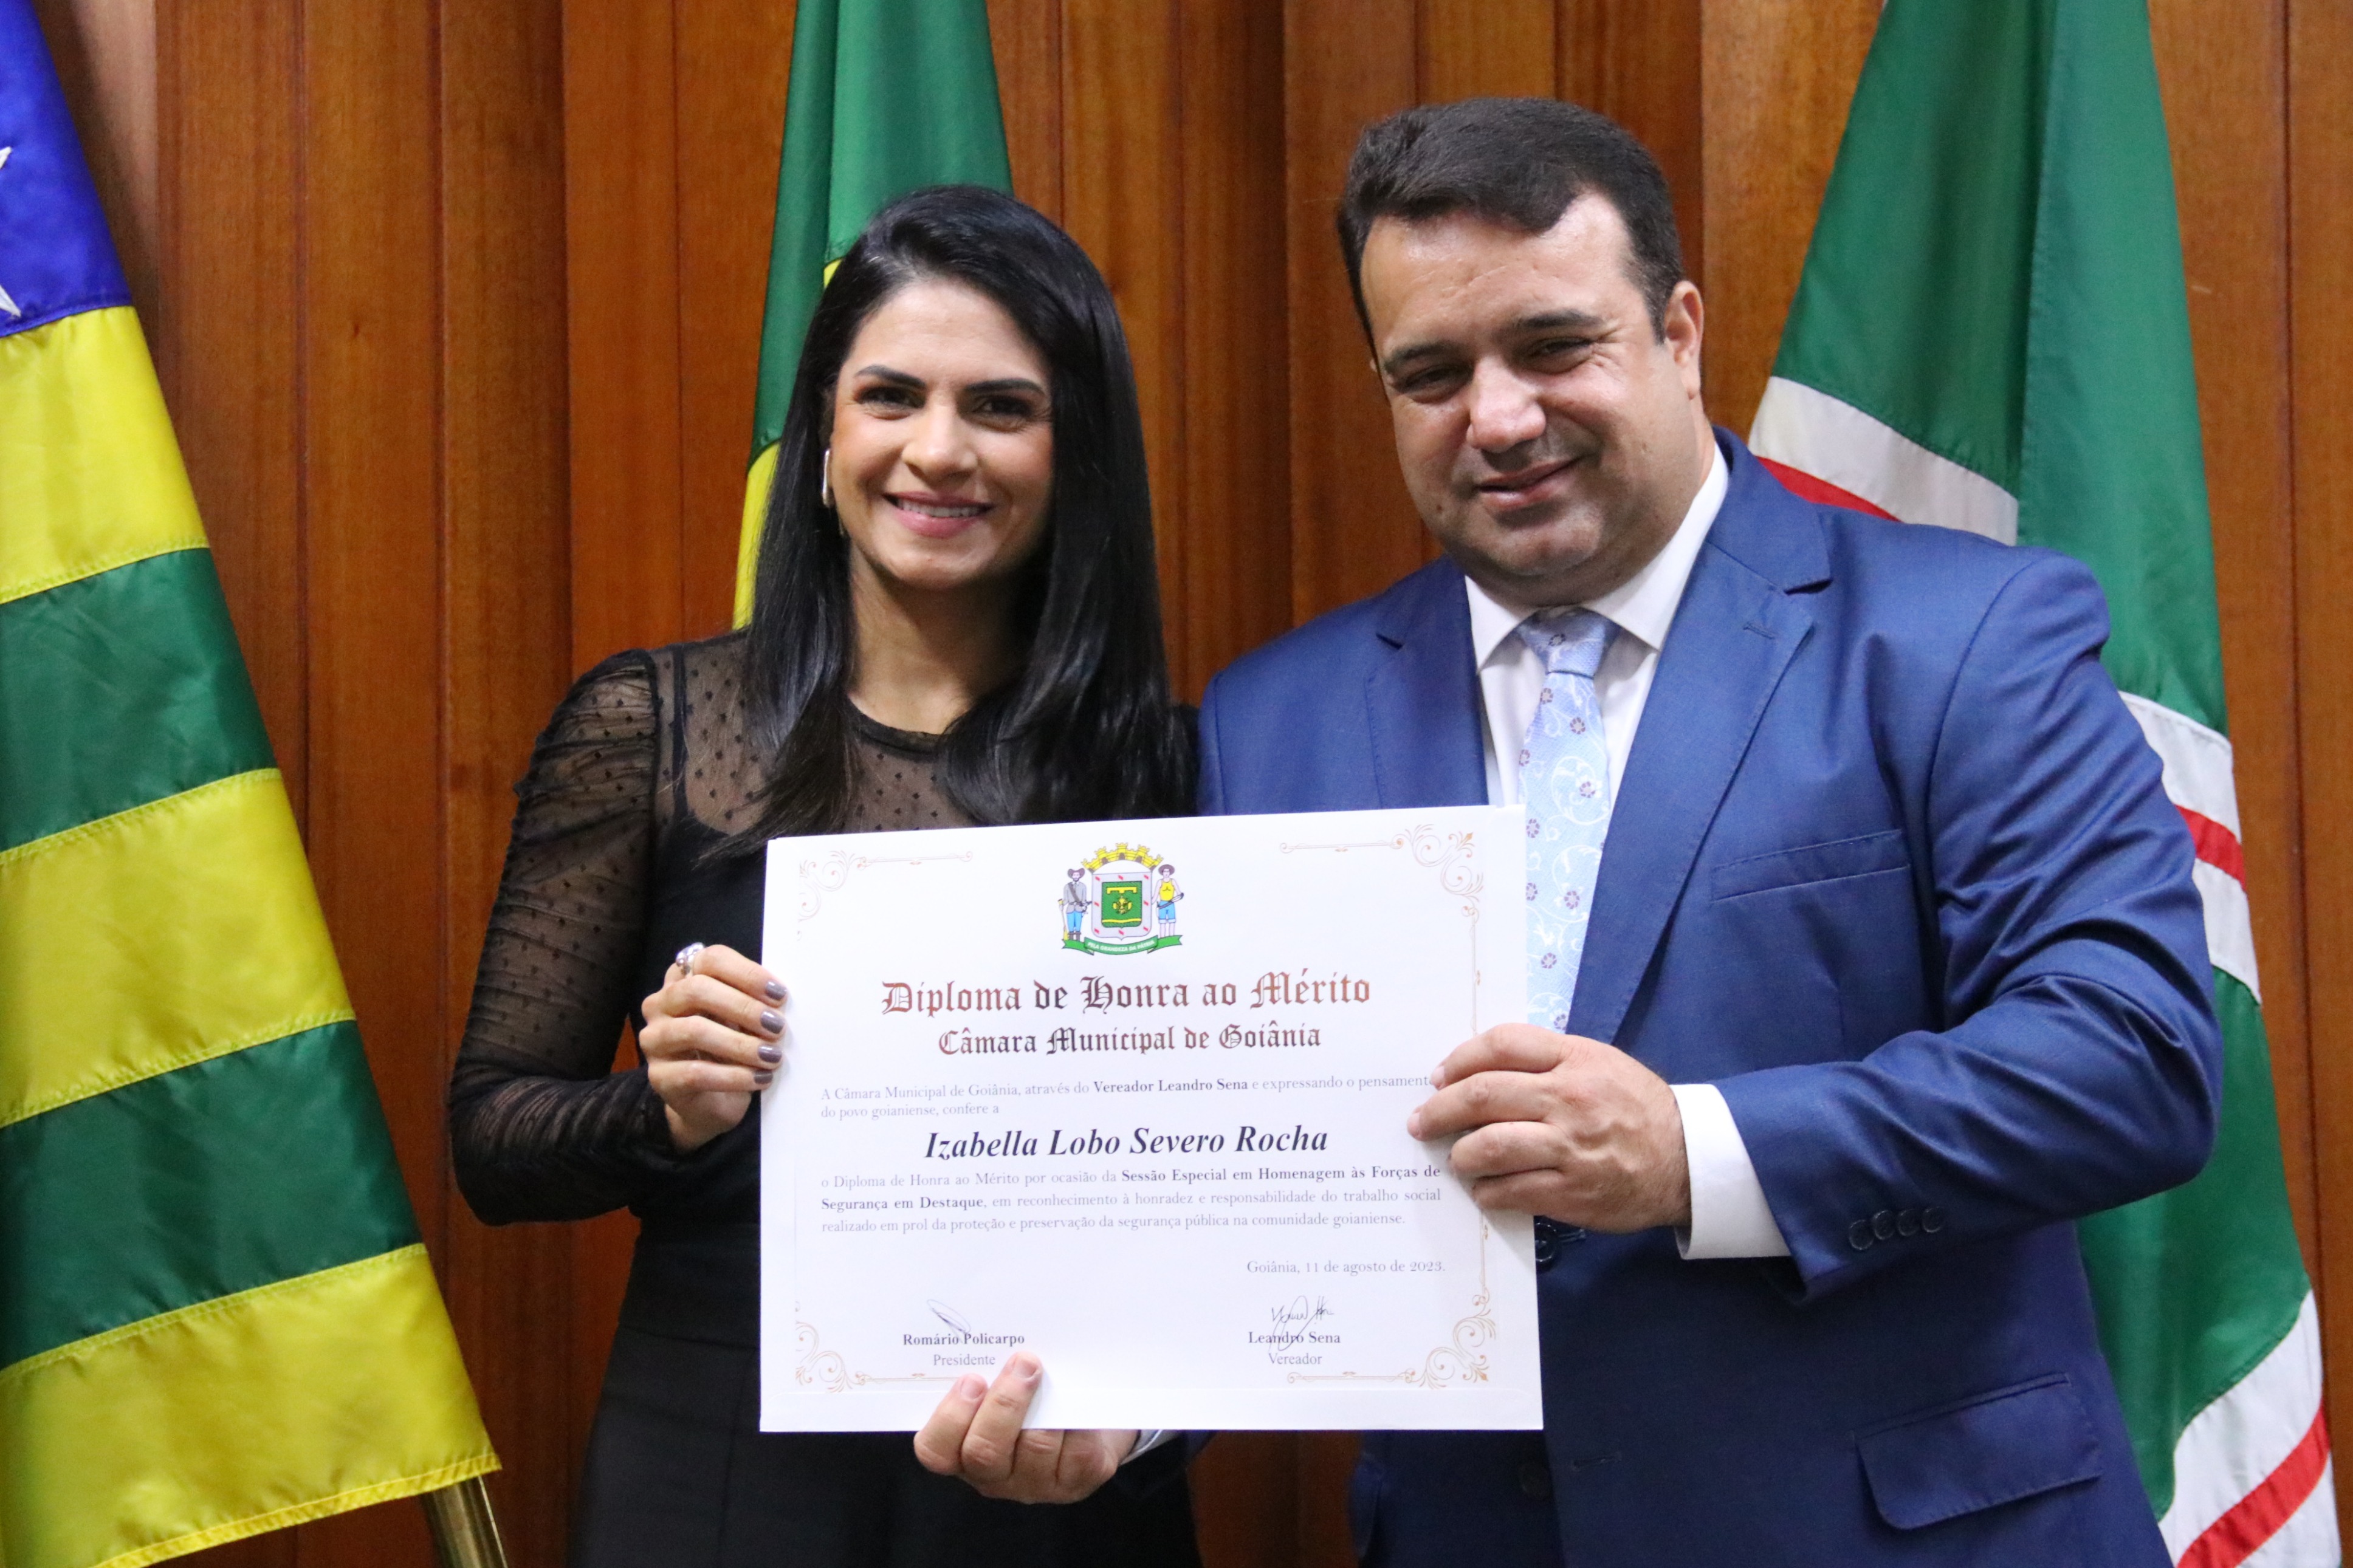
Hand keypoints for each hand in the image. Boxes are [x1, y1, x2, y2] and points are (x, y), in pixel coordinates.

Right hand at [638, 943, 785, 1150]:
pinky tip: (760, 1079)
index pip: (709, 959)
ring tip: (772, 1056)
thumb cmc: (730, 1051)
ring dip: (741, 1044)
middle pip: (697, 990)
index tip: (779, 994)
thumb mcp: (743, 1020)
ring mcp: (654, 1040)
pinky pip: (696, 1073)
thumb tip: (780, 998)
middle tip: (777, 1027)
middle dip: (743, 1007)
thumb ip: (754, 1002)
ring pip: (694, 1031)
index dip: (746, 973)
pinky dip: (734, 1076)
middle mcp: (660, 1004)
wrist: (711, 1102)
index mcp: (682, 979)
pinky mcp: (658, 1076)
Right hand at [912, 1352, 1136, 1503]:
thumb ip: (986, 1369)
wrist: (1084, 1416)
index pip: (936, 1450)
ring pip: (1034, 1449)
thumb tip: (992, 1331)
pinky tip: (1076, 1396)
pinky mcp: (1077, 1481)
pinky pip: (1076, 1452)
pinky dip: (1078, 1420)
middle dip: (1003, 1404)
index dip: (950, 1417)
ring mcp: (1035, 1484)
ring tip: (1047, 1370)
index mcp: (962, 1451)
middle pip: (984, 1453)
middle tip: (1022, 1363)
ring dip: (1043, 1405)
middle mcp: (995, 1475)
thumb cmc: (1030, 1392)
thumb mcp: (998, 1382)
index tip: (971, 1378)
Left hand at [1407, 1023, 1690, 1231]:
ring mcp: (1570, 1148)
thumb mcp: (1599, 1063)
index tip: (1439, 1076)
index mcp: (1575, 1060)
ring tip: (1455, 1160)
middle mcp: (1569, 1099)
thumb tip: (1478, 1071)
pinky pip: (1510, 1191)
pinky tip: (1483, 1190)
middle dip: (1439, 1109)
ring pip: (1489, 1147)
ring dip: (1460, 1156)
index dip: (1459, 1059)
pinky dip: (1485, 1192)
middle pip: (1483, 1095)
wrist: (1687, 1159)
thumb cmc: (1635, 1107)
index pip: (1502, 1044)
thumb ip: (1546, 1060)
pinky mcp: (1573, 1192)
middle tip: (1421, 1121)